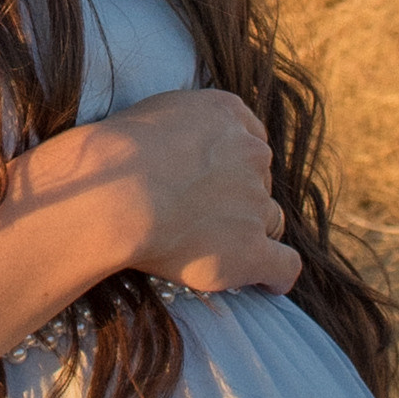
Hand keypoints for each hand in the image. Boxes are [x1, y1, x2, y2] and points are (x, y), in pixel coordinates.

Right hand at [92, 88, 302, 297]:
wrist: (114, 192)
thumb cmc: (117, 153)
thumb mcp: (155, 113)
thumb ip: (185, 126)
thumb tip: (183, 146)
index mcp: (229, 115)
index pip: (251, 142)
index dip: (234, 167)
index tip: (214, 183)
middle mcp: (251, 154)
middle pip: (259, 182)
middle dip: (238, 199)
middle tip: (200, 218)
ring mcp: (255, 203)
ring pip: (269, 222)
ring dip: (248, 233)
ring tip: (215, 250)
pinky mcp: (251, 250)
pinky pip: (283, 266)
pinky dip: (277, 276)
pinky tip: (267, 284)